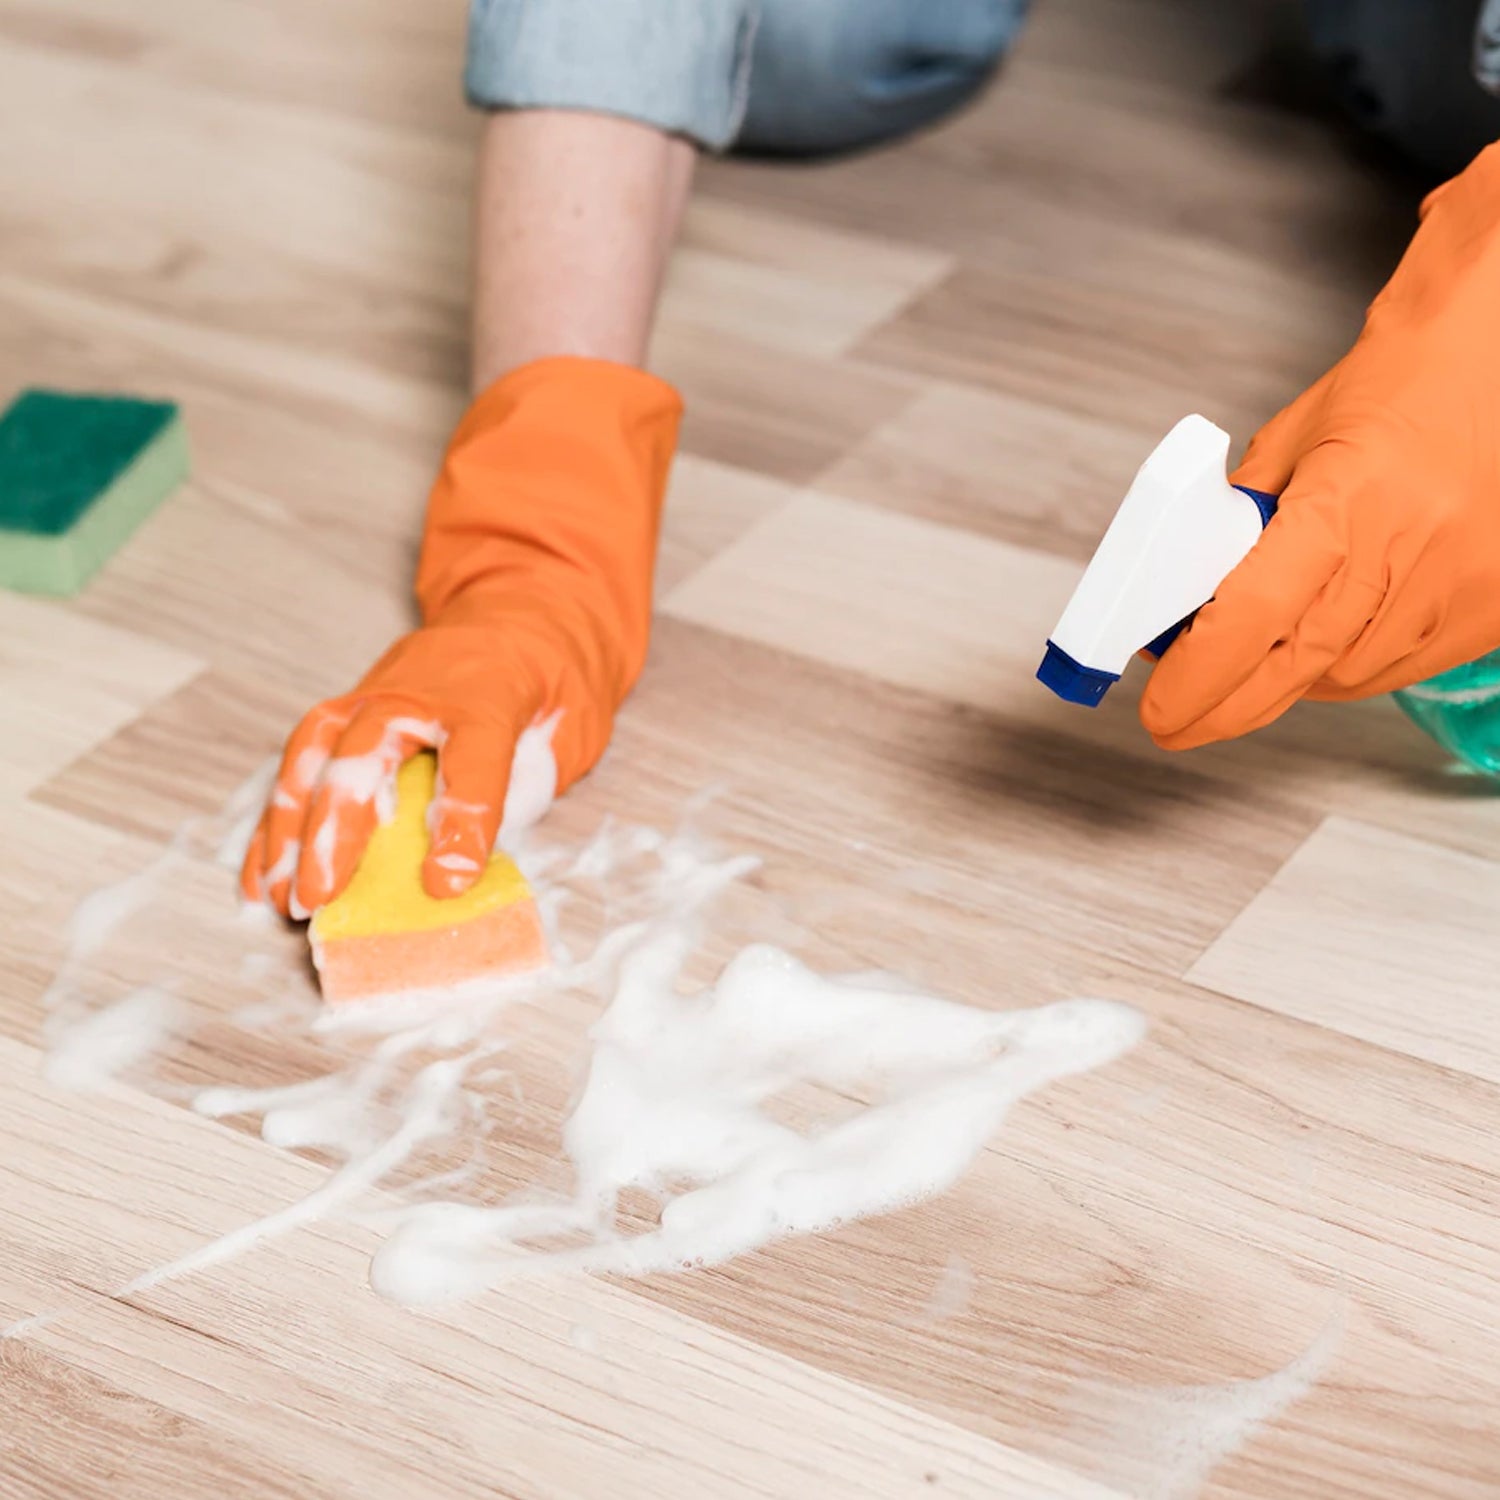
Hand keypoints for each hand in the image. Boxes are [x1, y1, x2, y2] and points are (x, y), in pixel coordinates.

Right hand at [241, 357, 681, 915]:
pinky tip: (265, 873)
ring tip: (281, 896)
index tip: (444, 884)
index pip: (474, 761)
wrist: (519, 612)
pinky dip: (277, 820)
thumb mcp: (574, 726)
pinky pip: (299, 764)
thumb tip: (482, 850)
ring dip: (289, 829)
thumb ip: (534, 783)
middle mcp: (417, 692)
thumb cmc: (549, 684)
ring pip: (314, 757)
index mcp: (490, 695)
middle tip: (319, 898)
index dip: (461, 824)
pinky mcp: (345, 711)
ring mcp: (371, 696)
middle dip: (336, 830)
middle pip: (365, 754)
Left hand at [1142, 143, 1499, 749]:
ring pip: (1345, 677)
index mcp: (1347, 501)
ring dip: (1287, 684)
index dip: (1199, 676)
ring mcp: (1458, 584)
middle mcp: (1409, 549)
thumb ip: (1241, 521)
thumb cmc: (1402, 380)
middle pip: (1295, 667)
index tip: (1160, 707)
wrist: (1499, 351)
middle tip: (1180, 719)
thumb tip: (1190, 592)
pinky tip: (1320, 654)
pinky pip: (1400, 669)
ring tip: (1252, 666)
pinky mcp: (1490, 606)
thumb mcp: (1293, 442)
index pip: (1253, 618)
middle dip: (1225, 706)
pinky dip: (1348, 671)